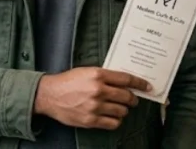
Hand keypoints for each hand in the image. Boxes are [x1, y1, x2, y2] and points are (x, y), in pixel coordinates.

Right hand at [33, 68, 149, 129]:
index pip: (126, 79)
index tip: (147, 86)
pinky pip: (113, 123)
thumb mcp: (86, 71)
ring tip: (119, 108)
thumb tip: (123, 81)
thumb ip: (104, 76)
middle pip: (126, 96)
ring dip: (123, 110)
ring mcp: (95, 106)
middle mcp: (98, 90)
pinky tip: (112, 117)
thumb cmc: (67, 82)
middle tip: (132, 100)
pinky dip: (116, 121)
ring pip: (122, 111)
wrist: (49, 95)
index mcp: (97, 75)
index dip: (139, 83)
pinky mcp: (91, 120)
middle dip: (133, 99)